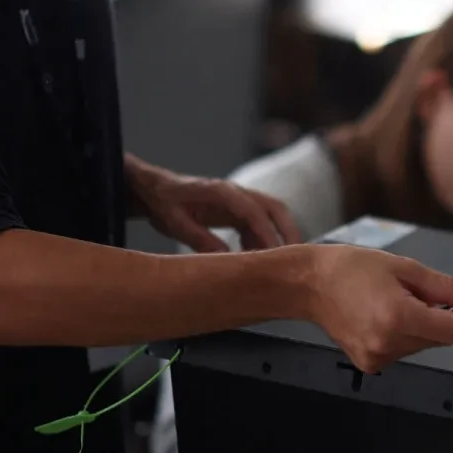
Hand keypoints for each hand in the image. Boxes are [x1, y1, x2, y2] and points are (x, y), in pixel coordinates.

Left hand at [127, 157, 301, 252]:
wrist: (156, 190)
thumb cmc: (164, 203)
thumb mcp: (177, 224)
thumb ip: (201, 239)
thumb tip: (226, 259)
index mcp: (221, 192)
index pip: (253, 211)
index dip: (267, 233)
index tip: (275, 254)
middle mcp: (235, 192)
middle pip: (275, 208)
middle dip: (288, 231)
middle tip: (296, 257)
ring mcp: (239, 200)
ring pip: (271, 216)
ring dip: (279, 237)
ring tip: (278, 263)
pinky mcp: (237, 209)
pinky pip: (258, 224)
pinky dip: (263, 240)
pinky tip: (254, 257)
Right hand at [304, 246, 452, 372]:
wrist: (309, 285)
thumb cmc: (352, 268)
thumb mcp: (405, 268)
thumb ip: (447, 288)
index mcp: (398, 318)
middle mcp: (389, 345)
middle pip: (441, 339)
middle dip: (452, 318)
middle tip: (447, 296)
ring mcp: (379, 358)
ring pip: (425, 344)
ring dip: (429, 325)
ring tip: (405, 299)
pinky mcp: (371, 364)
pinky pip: (406, 349)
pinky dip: (410, 333)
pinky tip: (389, 314)